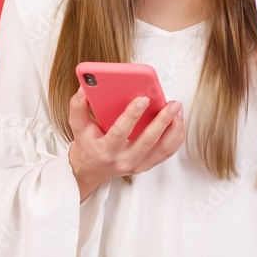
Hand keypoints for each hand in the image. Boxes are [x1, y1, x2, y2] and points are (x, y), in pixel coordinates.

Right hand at [67, 88, 184, 200]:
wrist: (91, 169)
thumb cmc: (88, 144)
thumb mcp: (78, 126)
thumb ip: (78, 106)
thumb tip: (85, 87)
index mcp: (105, 149)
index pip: (120, 132)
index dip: (132, 115)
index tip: (143, 99)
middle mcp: (123, 160)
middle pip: (148, 140)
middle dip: (162, 120)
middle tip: (172, 103)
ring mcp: (138, 164)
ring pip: (163, 148)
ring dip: (174, 128)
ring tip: (178, 109)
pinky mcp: (148, 164)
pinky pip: (168, 151)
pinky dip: (176, 135)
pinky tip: (179, 120)